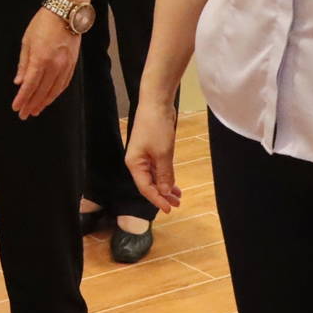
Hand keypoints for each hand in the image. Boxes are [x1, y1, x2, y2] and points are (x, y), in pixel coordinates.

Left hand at [12, 8, 79, 118]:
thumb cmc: (42, 24)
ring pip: (54, 91)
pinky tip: (50, 98)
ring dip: (44, 102)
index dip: (22, 99)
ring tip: (36, 110)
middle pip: (41, 91)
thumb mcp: (26, 41)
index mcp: (40, 60)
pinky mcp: (72, 64)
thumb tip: (19, 82)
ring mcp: (65, 66)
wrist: (66, 12)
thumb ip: (23, 63)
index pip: (29, 85)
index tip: (16, 108)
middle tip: (24, 114)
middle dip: (31, 104)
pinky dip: (56, 94)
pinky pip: (63, 84)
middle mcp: (54, 66)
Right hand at [125, 98, 182, 212]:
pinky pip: (158, 168)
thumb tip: (164, 192)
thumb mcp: (163, 153)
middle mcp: (137, 162)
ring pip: (154, 177)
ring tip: (178, 196)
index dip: (157, 200)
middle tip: (177, 205)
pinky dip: (166, 176)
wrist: (156, 104)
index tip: (169, 209)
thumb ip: (164, 174)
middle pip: (148, 184)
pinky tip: (174, 183)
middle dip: (162, 195)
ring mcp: (144, 156)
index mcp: (134, 163)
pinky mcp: (152, 150)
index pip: (145, 187)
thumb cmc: (156, 127)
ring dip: (165, 186)